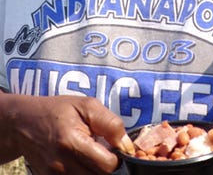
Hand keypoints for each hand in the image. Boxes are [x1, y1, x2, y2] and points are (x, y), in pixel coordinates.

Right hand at [6, 94, 133, 173]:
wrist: (23, 123)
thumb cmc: (59, 111)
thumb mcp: (86, 105)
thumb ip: (109, 123)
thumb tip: (126, 145)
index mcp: (72, 142)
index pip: (107, 165)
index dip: (118, 157)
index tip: (116, 147)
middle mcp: (61, 165)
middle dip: (108, 166)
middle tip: (104, 151)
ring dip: (96, 171)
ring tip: (92, 155)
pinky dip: (84, 173)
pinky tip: (83, 162)